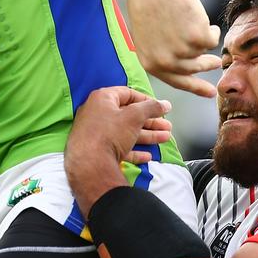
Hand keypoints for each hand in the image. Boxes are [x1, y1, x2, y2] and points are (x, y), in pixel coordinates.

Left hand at [65, 87, 171, 217]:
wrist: (89, 164)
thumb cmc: (110, 132)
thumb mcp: (134, 116)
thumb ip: (151, 108)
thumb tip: (165, 104)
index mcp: (102, 99)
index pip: (127, 94)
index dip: (145, 100)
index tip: (160, 107)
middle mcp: (97, 113)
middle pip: (128, 115)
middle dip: (150, 121)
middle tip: (167, 126)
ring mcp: (97, 133)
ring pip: (126, 132)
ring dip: (147, 135)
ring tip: (165, 138)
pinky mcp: (99, 151)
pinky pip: (119, 148)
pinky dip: (134, 151)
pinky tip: (148, 156)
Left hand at [125, 0, 220, 96]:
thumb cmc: (149, 6)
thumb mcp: (149, 38)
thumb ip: (164, 56)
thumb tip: (187, 70)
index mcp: (151, 64)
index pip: (177, 81)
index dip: (196, 87)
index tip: (211, 93)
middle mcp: (166, 63)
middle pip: (194, 68)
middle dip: (207, 65)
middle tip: (217, 63)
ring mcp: (182, 52)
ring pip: (203, 50)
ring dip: (201, 35)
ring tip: (189, 20)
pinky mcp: (198, 39)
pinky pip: (212, 39)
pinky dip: (210, 28)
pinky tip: (196, 16)